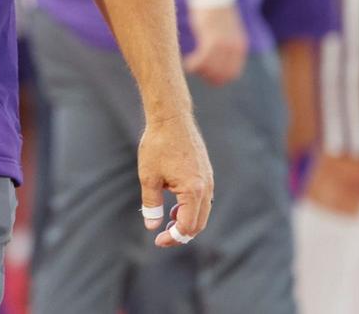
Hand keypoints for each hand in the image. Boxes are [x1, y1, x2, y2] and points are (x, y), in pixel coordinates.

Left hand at [138, 110, 214, 246]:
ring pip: (203, 211)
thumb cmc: (158, 144)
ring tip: (168, 217)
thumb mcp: (149, 177)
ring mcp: (208, 178)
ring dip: (187, 220)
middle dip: (181, 233)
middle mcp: (206, 186)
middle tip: (163, 236)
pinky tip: (175, 201)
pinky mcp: (206, 171)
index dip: (173, 238)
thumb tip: (152, 226)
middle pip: (199, 223)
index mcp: (193, 190)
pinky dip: (192, 206)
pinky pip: (204, 198)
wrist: (171, 117)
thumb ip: (151, 204)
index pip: (187, 227)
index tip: (158, 240)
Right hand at [184, 3, 247, 84]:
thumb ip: (224, 48)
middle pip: (221, 76)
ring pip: (211, 70)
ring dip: (198, 71)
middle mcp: (235, 49)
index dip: (217, 78)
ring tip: (189, 66)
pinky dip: (193, 65)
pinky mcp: (212, 39)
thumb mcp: (225, 32)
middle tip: (195, 70)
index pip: (231, 75)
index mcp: (240, 48)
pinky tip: (186, 63)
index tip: (204, 74)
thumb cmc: (214, 12)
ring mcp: (225, 45)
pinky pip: (202, 60)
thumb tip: (214, 63)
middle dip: (207, 76)